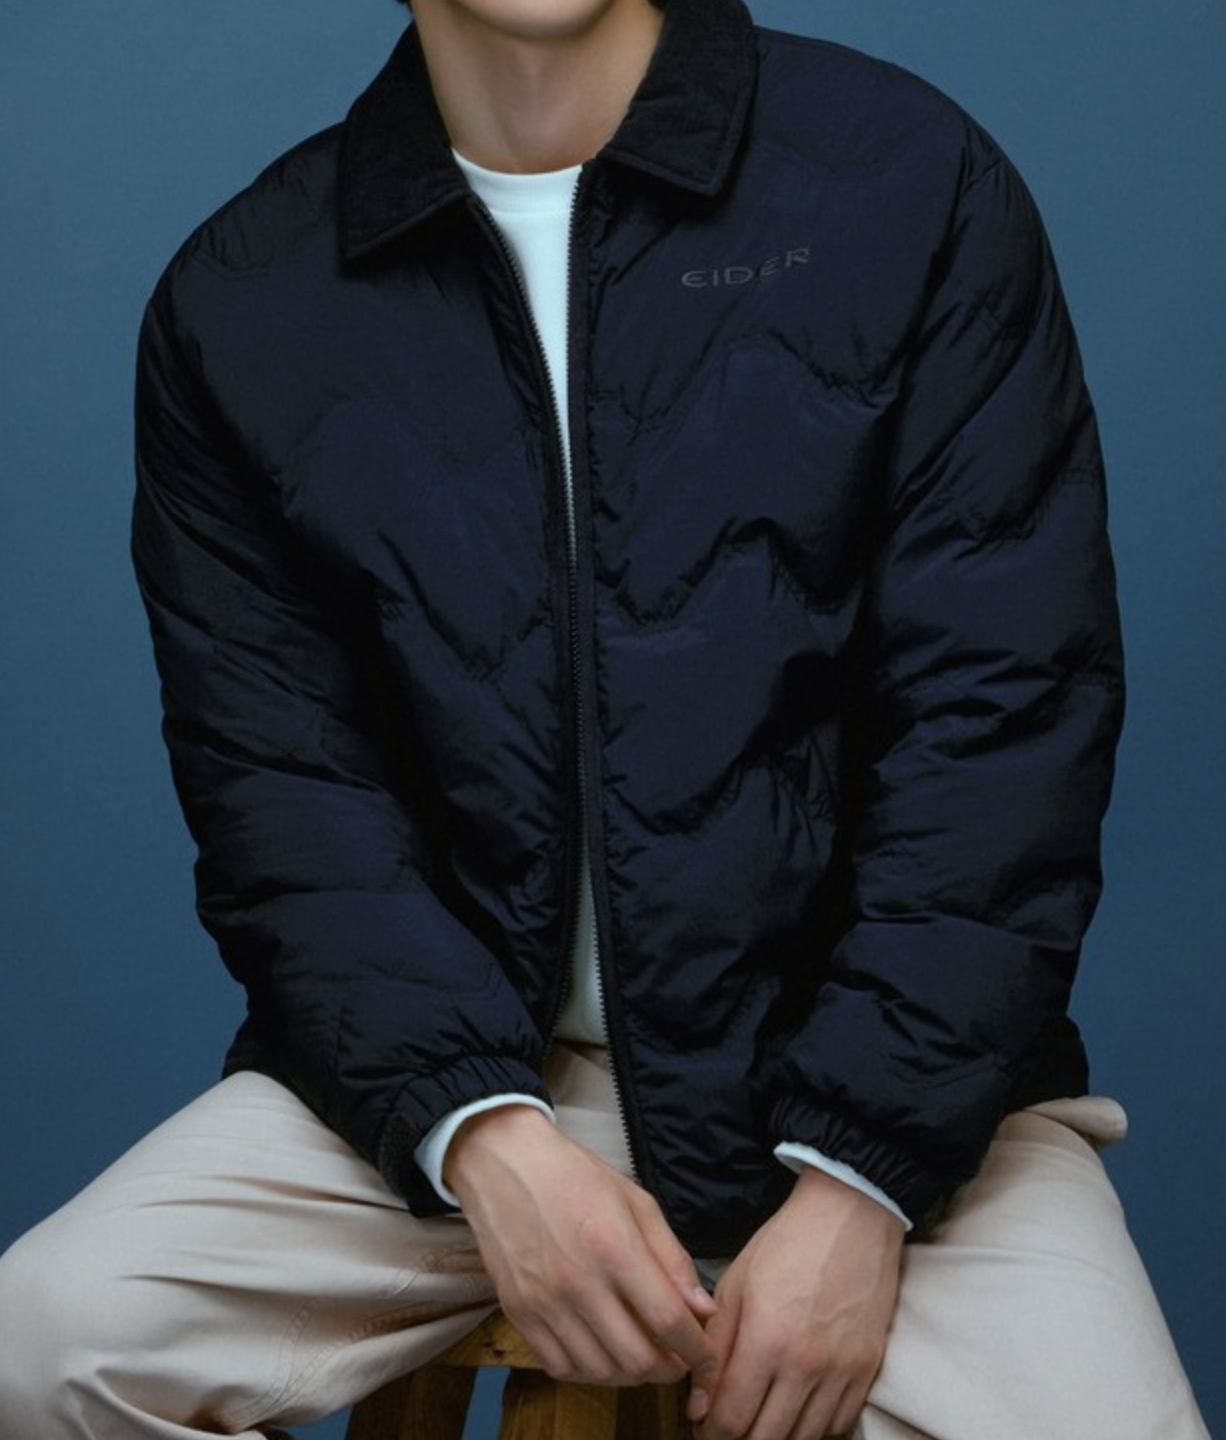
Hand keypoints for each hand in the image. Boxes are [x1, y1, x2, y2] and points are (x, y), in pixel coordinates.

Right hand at [445, 1106, 717, 1384]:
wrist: (504, 1163)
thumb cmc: (575, 1176)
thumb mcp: (635, 1201)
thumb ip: (672, 1257)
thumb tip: (703, 1309)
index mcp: (615, 1247)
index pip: (668, 1320)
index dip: (697, 1349)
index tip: (707, 1356)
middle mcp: (579, 1282)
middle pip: (636, 1359)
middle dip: (668, 1369)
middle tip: (677, 1359)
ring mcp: (544, 1302)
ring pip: (599, 1370)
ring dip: (629, 1375)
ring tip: (642, 1357)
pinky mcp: (517, 1312)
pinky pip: (559, 1366)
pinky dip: (588, 1371)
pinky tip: (601, 1354)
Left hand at [689, 1167, 903, 1439]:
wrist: (851, 1216)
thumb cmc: (786, 1243)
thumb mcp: (735, 1284)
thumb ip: (715, 1348)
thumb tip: (697, 1405)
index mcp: (766, 1339)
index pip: (731, 1419)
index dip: (710, 1433)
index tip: (702, 1427)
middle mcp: (806, 1365)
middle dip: (739, 1439)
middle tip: (725, 1425)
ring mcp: (842, 1372)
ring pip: (804, 1439)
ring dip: (776, 1435)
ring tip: (758, 1416)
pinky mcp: (868, 1370)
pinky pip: (837, 1424)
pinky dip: (813, 1425)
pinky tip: (795, 1405)